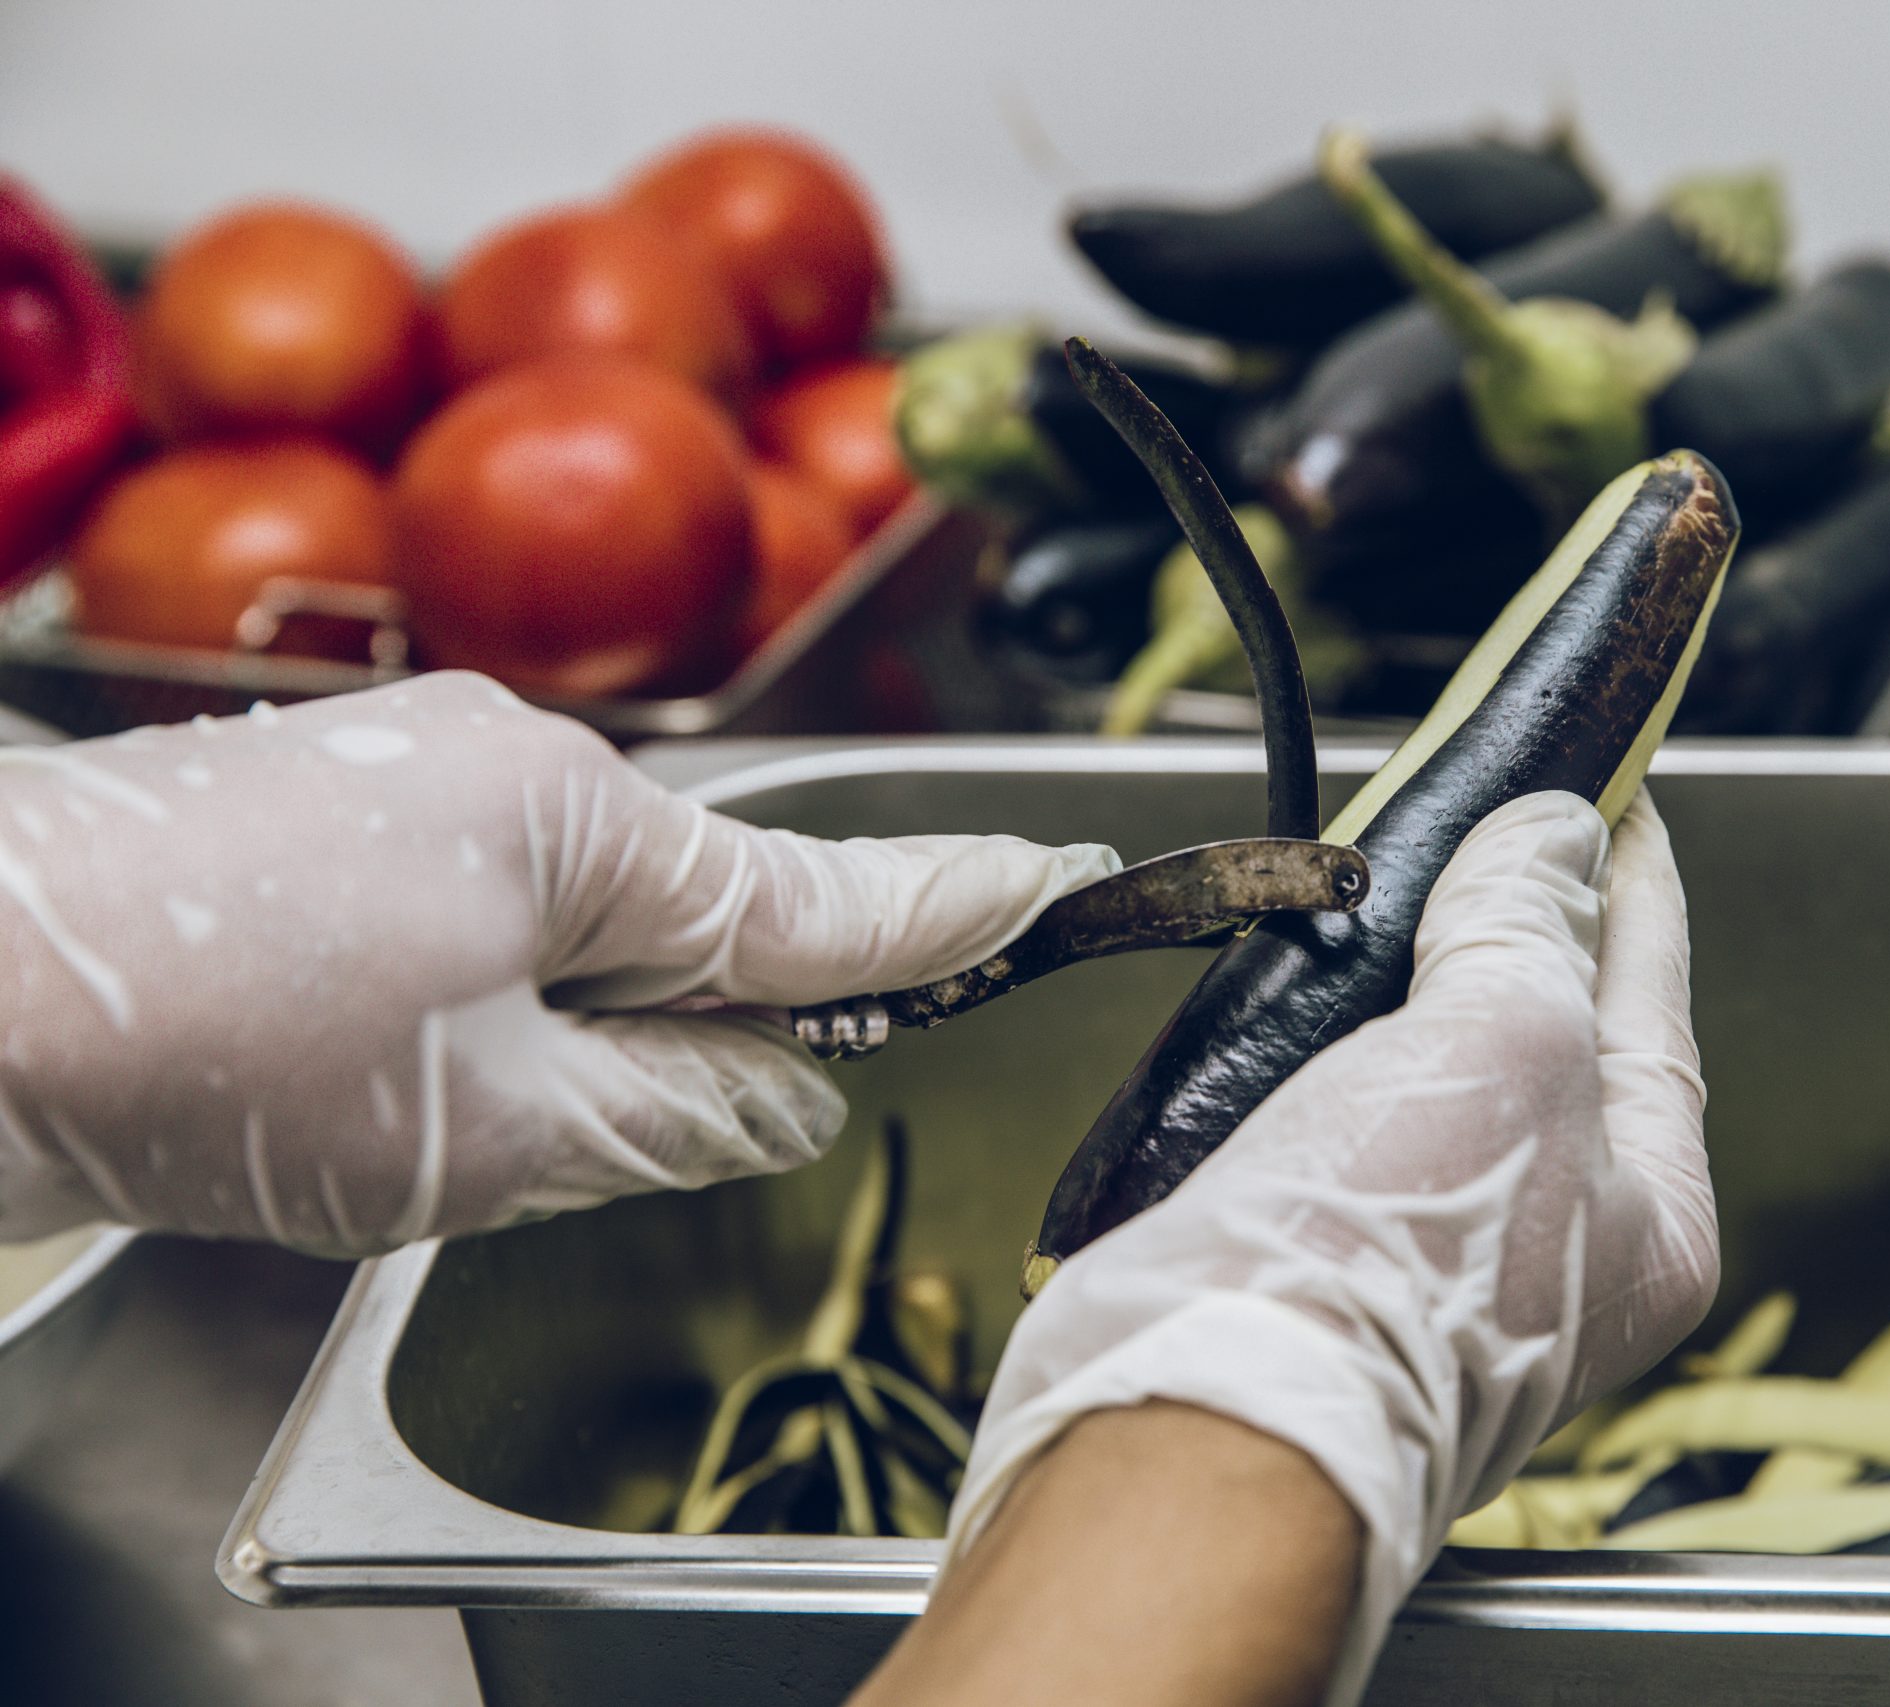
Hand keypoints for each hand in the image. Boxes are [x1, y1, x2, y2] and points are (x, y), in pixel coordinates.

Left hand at [0, 673, 1115, 1253]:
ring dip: (559, 1020)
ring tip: (432, 1113)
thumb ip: (677, 1111)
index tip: (1056, 883)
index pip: (822, 893)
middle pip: (690, 908)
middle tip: (607, 1127)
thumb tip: (786, 1093)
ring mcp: (413, 770)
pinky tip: (383, 1060)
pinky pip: (480, 898)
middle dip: (689, 1020)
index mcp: (583, 820)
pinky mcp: (332, 808)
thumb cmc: (212, 1043)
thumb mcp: (493, 1132)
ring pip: (574, 914)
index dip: (953, 909)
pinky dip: (480, 989)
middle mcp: (513, 763)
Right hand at [945, 789, 1718, 1704]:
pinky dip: (1331, 1035)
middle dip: (1522, 921)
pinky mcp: (1319, 1251)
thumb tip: (1557, 839)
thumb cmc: (1394, 1261)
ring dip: (1415, 971)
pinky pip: (1344, 1110)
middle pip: (1551, 1037)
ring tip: (1405, 864)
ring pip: (1438, 1069)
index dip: (1631, 886)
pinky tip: (1310, 972)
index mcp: (1650, 1214)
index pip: (1656, 1005)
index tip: (1615, 794)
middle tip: (1505, 810)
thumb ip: (1536, 930)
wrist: (1213, 1401)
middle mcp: (1553, 1246)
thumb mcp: (1507, 1046)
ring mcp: (1433, 1254)